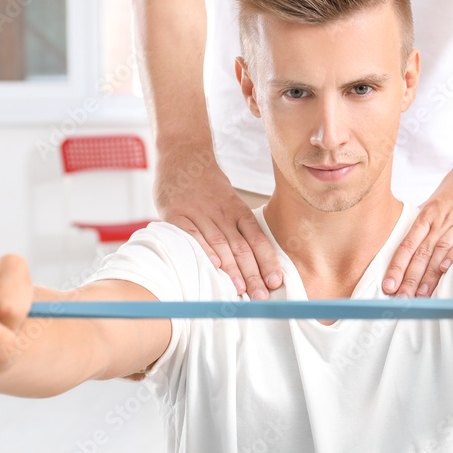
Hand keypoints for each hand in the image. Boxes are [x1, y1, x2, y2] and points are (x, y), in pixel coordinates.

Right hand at [154, 143, 281, 299]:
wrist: (182, 155)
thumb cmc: (208, 187)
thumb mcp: (229, 202)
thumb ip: (238, 229)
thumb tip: (254, 263)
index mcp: (238, 211)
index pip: (258, 240)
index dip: (268, 262)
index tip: (275, 282)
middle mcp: (222, 212)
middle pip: (241, 247)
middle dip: (253, 274)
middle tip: (260, 297)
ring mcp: (199, 212)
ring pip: (219, 243)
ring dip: (231, 268)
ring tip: (240, 290)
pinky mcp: (176, 214)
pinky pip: (191, 234)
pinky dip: (202, 249)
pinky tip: (212, 265)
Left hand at [383, 151, 452, 297]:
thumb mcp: (442, 199)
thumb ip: (433, 221)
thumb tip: (422, 241)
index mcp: (428, 213)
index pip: (407, 244)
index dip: (397, 266)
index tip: (388, 284)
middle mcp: (440, 219)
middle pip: (420, 253)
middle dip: (409, 278)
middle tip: (399, 299)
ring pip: (439, 251)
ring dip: (429, 275)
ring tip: (420, 296)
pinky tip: (444, 271)